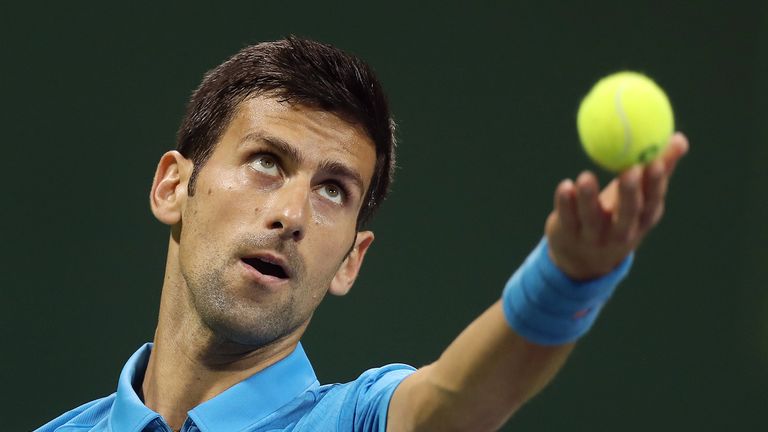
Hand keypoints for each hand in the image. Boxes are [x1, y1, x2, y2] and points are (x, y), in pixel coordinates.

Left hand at [544, 132, 688, 279]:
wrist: (584, 258)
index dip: (655, 184)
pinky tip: (565, 186)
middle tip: (630, 170)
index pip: (652, 202)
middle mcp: (621, 232)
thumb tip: (680, 138)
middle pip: (627, 214)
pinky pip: (567, 218)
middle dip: (629, 193)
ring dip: (588, 197)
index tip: (655, 162)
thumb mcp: (638, 198)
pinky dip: (564, 202)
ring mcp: (593, 236)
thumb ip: (657, 169)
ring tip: (585, 176)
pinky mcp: (568, 235)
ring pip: (592, 217)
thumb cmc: (617, 215)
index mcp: (641, 220)